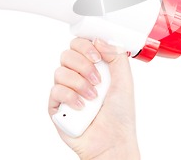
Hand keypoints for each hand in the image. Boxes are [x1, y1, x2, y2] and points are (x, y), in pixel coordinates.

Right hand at [48, 38, 139, 159]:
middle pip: (67, 54)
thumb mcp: (125, 79)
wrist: (112, 140)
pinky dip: (70, 97)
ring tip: (93, 97)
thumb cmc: (120, 114)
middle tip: (97, 79)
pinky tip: (82, 106)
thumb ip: (116, 55)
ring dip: (80, 83)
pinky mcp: (56, 106)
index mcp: (95, 67)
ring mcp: (67, 90)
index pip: (81, 44)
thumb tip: (100, 39)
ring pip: (60, 71)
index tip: (97, 56)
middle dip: (84, 65)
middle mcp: (79, 76)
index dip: (86, 46)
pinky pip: (55, 90)